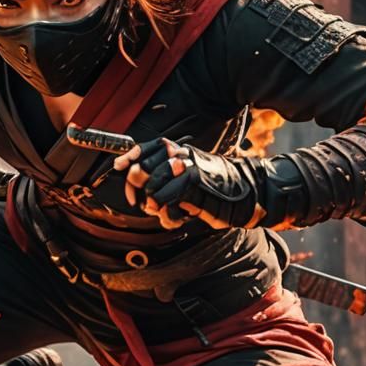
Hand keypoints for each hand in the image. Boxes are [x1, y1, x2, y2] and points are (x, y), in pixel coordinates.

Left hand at [113, 138, 266, 228]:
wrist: (246, 194)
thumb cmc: (216, 189)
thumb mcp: (188, 178)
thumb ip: (167, 177)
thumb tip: (138, 179)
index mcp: (178, 150)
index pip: (145, 148)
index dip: (128, 158)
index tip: (118, 168)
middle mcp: (180, 155)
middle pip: (142, 168)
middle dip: (136, 189)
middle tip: (141, 203)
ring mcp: (187, 167)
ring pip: (152, 186)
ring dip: (154, 205)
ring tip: (165, 212)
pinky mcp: (194, 183)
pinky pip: (167, 199)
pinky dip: (168, 214)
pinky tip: (179, 217)